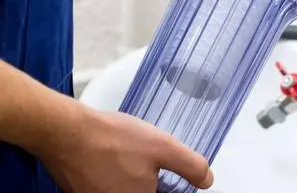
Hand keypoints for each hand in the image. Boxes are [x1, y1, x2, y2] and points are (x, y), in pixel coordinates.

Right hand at [41, 109, 212, 192]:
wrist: (66, 132)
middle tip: (147, 158)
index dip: (171, 186)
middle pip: (145, 192)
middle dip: (152, 180)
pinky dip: (114, 172)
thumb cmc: (112, 140)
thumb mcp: (163, 147)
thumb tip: (207, 180)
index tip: (167, 174)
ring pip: (125, 188)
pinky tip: (113, 155)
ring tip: (129, 154)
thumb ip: (190, 166)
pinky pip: (107, 185)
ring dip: (132, 175)